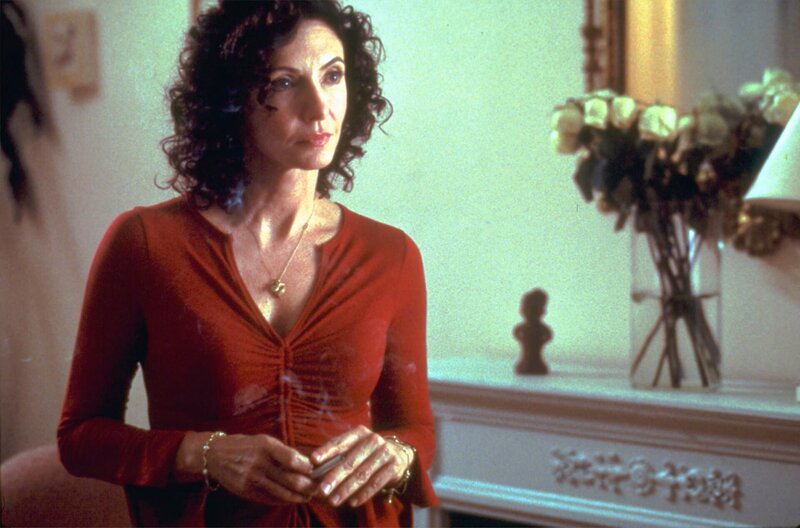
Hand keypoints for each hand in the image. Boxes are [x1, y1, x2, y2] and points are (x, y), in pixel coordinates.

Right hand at [174, 432, 314, 504]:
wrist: (214, 455)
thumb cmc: (245, 446)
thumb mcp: (264, 441)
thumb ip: (283, 452)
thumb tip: (306, 463)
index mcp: (265, 446)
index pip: (291, 459)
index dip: (306, 467)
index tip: (316, 471)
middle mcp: (259, 463)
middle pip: (290, 479)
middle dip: (308, 486)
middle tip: (319, 488)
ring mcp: (252, 479)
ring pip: (282, 493)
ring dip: (299, 497)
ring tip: (309, 496)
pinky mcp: (246, 492)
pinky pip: (270, 499)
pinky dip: (284, 500)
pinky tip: (292, 499)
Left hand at [311, 425, 412, 507]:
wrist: (398, 452)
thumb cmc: (368, 453)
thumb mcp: (355, 448)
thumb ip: (338, 457)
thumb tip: (315, 470)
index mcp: (359, 433)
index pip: (340, 442)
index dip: (327, 450)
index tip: (313, 460)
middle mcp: (373, 440)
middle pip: (350, 461)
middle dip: (334, 477)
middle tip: (322, 490)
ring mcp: (385, 452)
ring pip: (363, 474)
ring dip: (347, 489)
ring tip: (334, 500)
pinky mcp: (394, 465)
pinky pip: (377, 482)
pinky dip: (364, 494)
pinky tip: (352, 502)